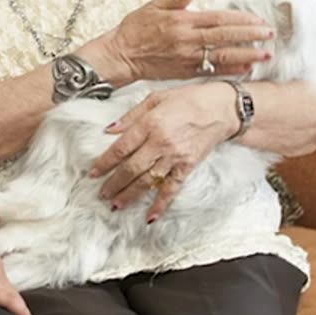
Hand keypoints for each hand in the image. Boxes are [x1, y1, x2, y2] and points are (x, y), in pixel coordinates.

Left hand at [87, 84, 237, 220]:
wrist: (221, 109)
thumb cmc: (188, 99)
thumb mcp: (156, 97)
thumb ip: (131, 115)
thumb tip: (109, 130)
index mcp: (150, 124)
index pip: (121, 148)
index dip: (105, 162)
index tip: (93, 173)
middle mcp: (160, 142)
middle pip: (131, 168)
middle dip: (114, 183)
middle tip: (101, 195)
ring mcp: (175, 157)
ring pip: (147, 180)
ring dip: (130, 195)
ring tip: (116, 205)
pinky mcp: (188, 166)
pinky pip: (172, 188)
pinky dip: (161, 204)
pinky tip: (150, 216)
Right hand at [92, 0, 274, 84]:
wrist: (120, 56)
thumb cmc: (135, 28)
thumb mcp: (154, 6)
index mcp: (182, 21)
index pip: (219, 20)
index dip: (241, 21)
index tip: (259, 20)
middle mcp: (187, 40)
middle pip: (225, 37)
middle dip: (251, 36)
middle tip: (271, 35)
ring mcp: (187, 58)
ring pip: (222, 56)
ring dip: (246, 55)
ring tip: (266, 54)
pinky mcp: (184, 72)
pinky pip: (211, 71)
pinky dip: (230, 70)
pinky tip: (246, 69)